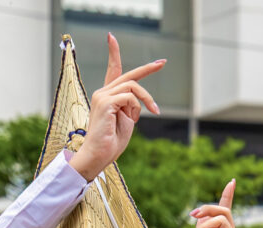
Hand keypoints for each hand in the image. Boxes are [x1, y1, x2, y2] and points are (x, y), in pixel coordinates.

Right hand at [68, 35, 163, 181]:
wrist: (100, 154)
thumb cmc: (112, 142)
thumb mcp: (127, 122)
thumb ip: (131, 108)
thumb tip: (139, 101)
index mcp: (108, 95)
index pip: (112, 71)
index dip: (114, 54)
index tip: (111, 37)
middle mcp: (103, 92)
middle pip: (129, 75)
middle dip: (148, 68)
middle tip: (163, 62)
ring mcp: (103, 96)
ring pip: (133, 87)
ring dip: (148, 99)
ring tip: (154, 111)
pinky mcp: (106, 103)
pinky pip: (130, 98)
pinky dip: (137, 108)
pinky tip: (132, 120)